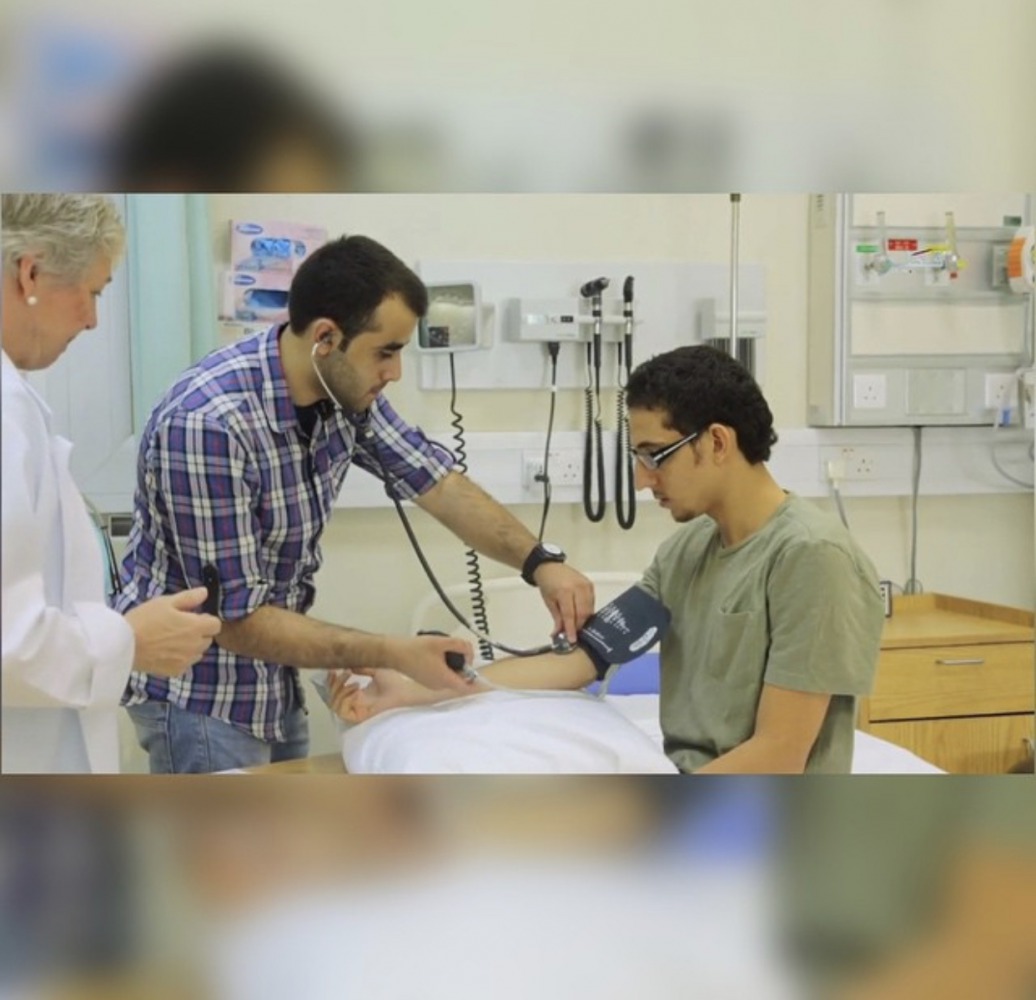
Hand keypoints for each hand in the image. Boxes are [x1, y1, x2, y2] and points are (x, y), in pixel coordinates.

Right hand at [125, 587, 221, 675]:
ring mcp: (186, 661)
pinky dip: (180, 658)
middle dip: (199, 633)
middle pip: (207, 639)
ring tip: (170, 640)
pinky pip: (185, 663)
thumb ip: (189, 598)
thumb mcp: (166, 602)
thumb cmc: (144, 619)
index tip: (192, 617)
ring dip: (191, 646)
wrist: (123, 645)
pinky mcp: (175, 671)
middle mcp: (196, 646)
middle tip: (179, 627)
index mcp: (196, 627)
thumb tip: (205, 593)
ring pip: (198, 652)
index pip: (216, 625)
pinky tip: (165, 652)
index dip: (205, 619)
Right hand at [326, 668, 442, 722]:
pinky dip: (346, 701)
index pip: (335, 691)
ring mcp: (356, 710)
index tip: (332, 671)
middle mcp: (354, 703)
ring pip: (334, 706)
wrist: (406, 689)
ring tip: (354, 682)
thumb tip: (349, 664)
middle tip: (345, 673)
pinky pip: (344, 713)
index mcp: (356, 694)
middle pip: (331, 699)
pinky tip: (357, 691)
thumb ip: (362, 667)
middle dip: (334, 685)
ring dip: (340, 692)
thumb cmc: (395, 682)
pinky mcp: (361, 717)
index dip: (330, 682)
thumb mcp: (375, 670)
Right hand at [376, 634, 475, 691]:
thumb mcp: (442, 642)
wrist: (394, 653)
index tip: (477, 669)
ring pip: (451, 676)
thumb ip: (460, 646)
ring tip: (445, 650)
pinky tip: (437, 653)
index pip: (467, 686)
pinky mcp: (426, 680)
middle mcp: (439, 685)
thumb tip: (470, 651)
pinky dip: (444, 666)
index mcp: (444, 679)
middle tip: (459, 650)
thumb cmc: (414, 649)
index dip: (475, 679)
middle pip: (460, 679)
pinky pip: (442, 675)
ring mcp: (432, 684)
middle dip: (463, 665)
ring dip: (453, 665)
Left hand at [532, 563, 595, 642]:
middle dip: (579, 626)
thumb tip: (560, 634)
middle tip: (574, 634)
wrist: (550, 567)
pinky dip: (587, 612)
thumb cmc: (548, 584)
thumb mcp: (549, 602)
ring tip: (576, 626)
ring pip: (589, 609)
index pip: (570, 614)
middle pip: (583, 613)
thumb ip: (557, 618)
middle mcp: (578, 587)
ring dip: (584, 620)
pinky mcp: (591, 585)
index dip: (572, 629)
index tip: (572, 640)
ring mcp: (586, 585)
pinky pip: (592, 603)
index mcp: (565, 591)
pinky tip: (581, 616)